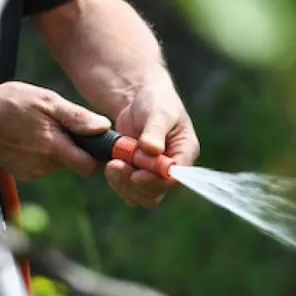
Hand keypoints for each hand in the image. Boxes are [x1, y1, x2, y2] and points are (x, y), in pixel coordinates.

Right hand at [0, 81, 110, 180]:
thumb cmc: (11, 102)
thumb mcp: (45, 100)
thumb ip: (76, 117)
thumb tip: (103, 127)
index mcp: (53, 147)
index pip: (89, 167)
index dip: (96, 156)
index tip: (96, 142)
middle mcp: (44, 165)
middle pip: (75, 163)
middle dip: (75, 147)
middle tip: (60, 125)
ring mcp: (32, 171)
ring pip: (60, 163)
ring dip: (57, 148)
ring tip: (40, 127)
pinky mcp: (23, 173)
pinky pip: (44, 165)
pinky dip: (42, 153)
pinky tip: (29, 137)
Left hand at [105, 80, 199, 207]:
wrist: (137, 100)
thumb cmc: (154, 101)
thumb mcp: (158, 112)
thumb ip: (155, 131)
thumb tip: (152, 149)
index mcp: (185, 152)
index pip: (175, 178)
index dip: (156, 181)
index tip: (136, 174)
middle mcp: (171, 169)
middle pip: (157, 192)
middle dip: (135, 183)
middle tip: (116, 164)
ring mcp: (154, 174)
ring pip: (141, 196)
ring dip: (124, 184)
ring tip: (111, 163)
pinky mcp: (138, 175)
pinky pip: (128, 190)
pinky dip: (117, 182)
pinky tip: (110, 164)